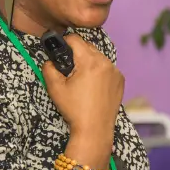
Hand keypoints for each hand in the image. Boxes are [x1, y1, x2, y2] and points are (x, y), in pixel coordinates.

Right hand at [42, 33, 123, 165]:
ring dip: (89, 61)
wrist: (95, 129)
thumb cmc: (74, 109)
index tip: (59, 49)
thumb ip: (49, 68)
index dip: (64, 41)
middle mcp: (106, 62)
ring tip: (81, 77)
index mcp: (89, 61)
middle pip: (88, 47)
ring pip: (99, 57)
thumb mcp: (55, 88)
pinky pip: (108, 68)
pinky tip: (93, 85)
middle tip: (68, 67)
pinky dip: (100, 71)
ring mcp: (115, 71)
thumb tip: (49, 60)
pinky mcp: (120, 80)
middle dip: (77, 52)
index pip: (75, 39)